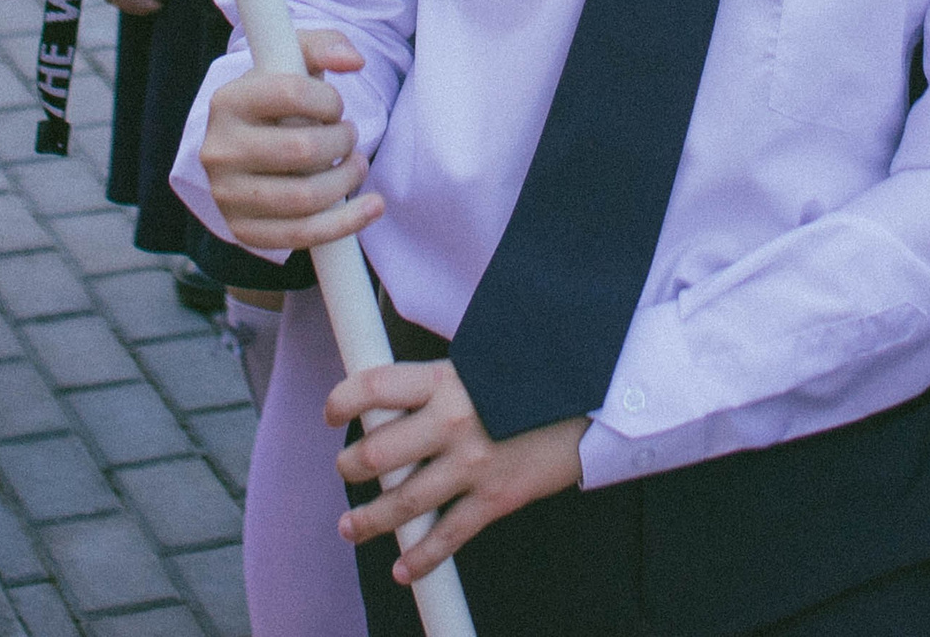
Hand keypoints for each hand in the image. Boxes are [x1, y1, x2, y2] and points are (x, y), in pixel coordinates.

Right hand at [198, 28, 381, 253]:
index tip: (335, 106)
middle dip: (342, 142)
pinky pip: (302, 235)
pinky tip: (371, 207)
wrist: (243, 146)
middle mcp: (218, 150)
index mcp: (227, 102)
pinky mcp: (243, 230)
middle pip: (302, 149)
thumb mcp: (291, 61)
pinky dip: (347, 223)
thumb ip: (324, 46)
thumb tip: (354, 60)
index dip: (328, 100)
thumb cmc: (275, 100)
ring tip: (355, 164)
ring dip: (346, 180)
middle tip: (348, 136)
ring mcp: (227, 195)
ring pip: (305, 197)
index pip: (290, 93)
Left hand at [328, 360, 588, 584]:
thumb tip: (397, 401)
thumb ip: (439, 383)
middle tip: (344, 471)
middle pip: (378, 451)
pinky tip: (403, 568)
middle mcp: (451, 421)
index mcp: (444, 379)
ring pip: (403, 501)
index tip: (332, 414)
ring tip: (351, 527)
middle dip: (350, 466)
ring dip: (369, 519)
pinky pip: (448, 536)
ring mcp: (472, 464)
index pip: (374, 386)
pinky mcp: (496, 498)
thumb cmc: (538, 378)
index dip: (343, 400)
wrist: (597, 403)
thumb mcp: (484, 362)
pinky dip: (421, 558)